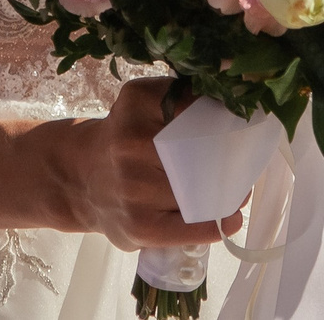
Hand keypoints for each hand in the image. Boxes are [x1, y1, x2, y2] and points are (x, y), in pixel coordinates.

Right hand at [47, 79, 244, 251]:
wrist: (79, 178)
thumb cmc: (123, 139)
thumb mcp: (141, 104)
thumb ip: (180, 96)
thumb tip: (235, 102)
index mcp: (136, 103)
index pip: (197, 104)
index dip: (226, 114)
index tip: (243, 119)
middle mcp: (130, 143)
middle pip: (204, 151)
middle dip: (230, 158)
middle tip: (243, 160)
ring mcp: (135, 188)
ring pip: (201, 190)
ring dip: (226, 192)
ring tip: (235, 189)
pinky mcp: (141, 226)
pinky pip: (193, 227)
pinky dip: (217, 223)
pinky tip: (230, 218)